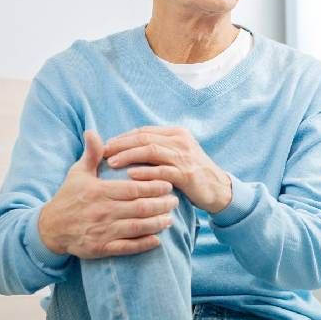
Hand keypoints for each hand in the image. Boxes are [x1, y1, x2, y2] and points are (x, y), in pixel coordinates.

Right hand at [37, 131, 178, 257]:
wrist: (49, 228)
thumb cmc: (68, 197)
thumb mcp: (78, 173)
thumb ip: (91, 154)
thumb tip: (92, 131)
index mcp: (99, 191)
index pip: (133, 189)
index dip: (153, 187)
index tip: (168, 184)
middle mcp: (102, 211)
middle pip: (139, 208)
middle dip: (161, 205)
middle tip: (175, 201)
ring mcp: (102, 231)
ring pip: (137, 228)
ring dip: (156, 223)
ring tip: (170, 219)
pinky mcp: (101, 248)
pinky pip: (127, 248)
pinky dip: (143, 244)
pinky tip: (157, 240)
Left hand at [103, 126, 232, 213]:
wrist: (217, 188)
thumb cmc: (191, 173)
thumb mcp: (176, 154)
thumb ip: (157, 148)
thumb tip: (126, 147)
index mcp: (176, 133)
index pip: (144, 131)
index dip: (123, 137)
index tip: (106, 145)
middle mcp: (180, 141)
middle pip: (144, 138)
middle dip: (121, 144)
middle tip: (103, 152)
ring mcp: (184, 157)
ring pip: (150, 151)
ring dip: (128, 156)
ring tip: (111, 163)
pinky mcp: (186, 174)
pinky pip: (161, 171)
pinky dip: (145, 172)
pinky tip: (130, 176)